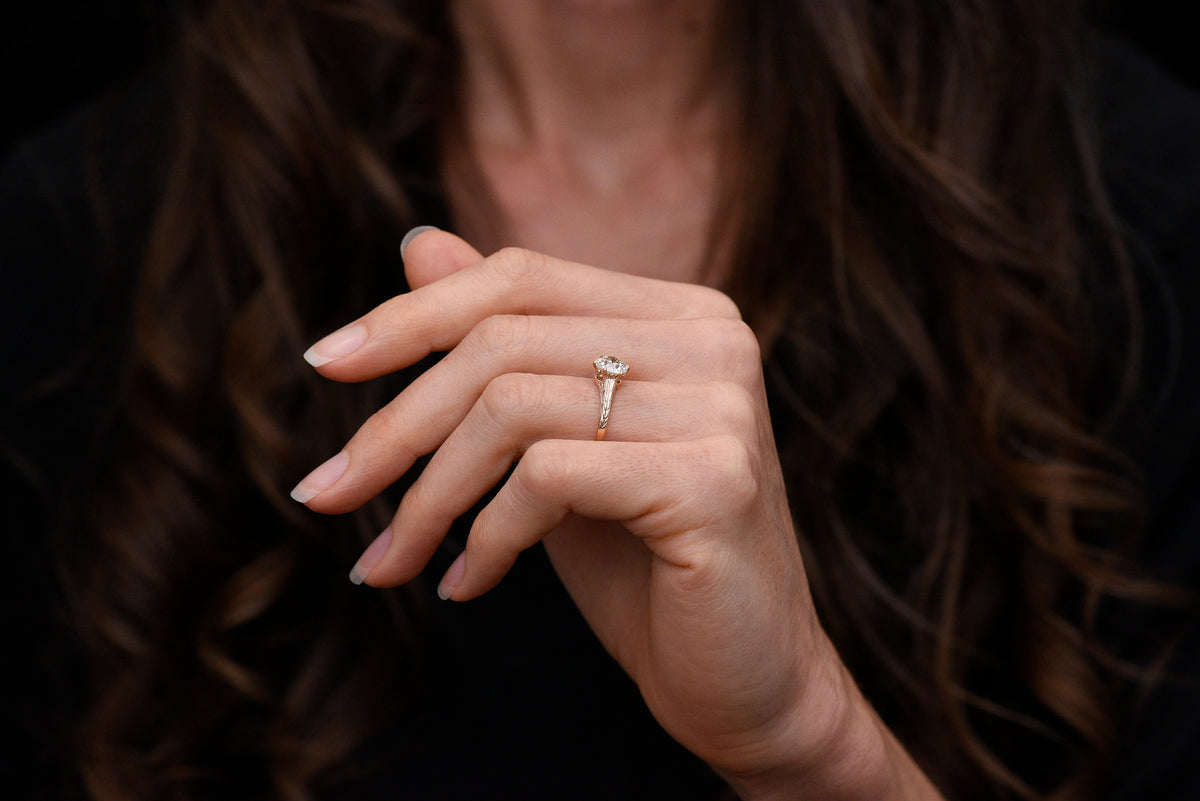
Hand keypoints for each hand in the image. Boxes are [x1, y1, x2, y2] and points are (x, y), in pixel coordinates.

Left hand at [292, 229, 942, 799]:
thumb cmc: (644, 567)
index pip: (520, 278)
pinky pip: (547, 478)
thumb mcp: (553, 447)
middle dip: (393, 427)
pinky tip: (467, 585)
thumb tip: (417, 242)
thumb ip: (500, 347)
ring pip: (511, 409)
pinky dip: (483, 539)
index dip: (411, 316)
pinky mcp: (715, 477)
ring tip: (388, 562)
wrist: (746, 683)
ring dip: (425, 498)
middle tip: (321, 494)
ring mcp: (721, 405)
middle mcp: (713, 340)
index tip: (322, 366)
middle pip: (501, 343)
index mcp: (679, 315)